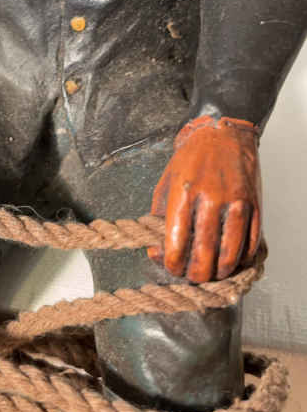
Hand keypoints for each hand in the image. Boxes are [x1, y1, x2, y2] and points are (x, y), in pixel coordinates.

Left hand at [149, 116, 260, 282]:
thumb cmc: (190, 160)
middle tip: (192, 276)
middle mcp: (210, 199)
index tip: (172, 267)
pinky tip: (231, 261)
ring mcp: (235, 203)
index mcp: (183, 194)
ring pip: (230, 254)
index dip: (173, 264)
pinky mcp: (254, 205)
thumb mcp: (165, 184)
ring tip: (212, 274)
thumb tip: (157, 253)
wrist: (222, 134)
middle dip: (196, 275)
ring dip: (219, 273)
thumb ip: (158, 219)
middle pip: (204, 255)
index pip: (176, 244)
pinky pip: (250, 244)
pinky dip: (241, 259)